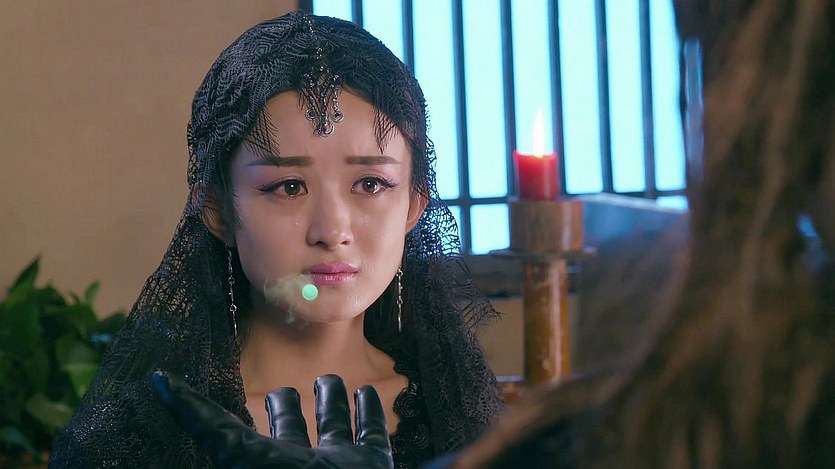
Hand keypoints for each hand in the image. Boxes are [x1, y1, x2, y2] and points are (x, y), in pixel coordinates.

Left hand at [152, 372, 392, 468]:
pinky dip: (369, 413)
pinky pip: (371, 434)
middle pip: (288, 432)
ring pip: (333, 428)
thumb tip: (158, 383)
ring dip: (330, 403)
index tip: (181, 383)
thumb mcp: (240, 457)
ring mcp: (338, 466)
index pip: (226, 432)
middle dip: (286, 408)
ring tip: (328, 379)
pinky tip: (368, 392)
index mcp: (262, 465)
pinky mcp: (373, 465)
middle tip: (283, 390)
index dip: (201, 408)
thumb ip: (207, 426)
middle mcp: (298, 467)